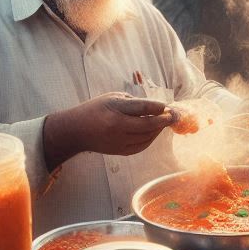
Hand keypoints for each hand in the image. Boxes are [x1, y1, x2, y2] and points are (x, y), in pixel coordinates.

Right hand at [44, 93, 172, 169]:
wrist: (76, 131)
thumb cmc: (96, 109)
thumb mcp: (113, 98)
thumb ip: (134, 102)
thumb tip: (157, 107)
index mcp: (114, 108)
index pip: (142, 108)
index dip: (158, 107)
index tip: (168, 106)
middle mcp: (117, 126)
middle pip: (147, 125)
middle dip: (163, 120)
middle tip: (173, 116)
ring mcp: (118, 141)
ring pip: (147, 137)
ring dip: (158, 130)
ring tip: (164, 122)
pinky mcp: (119, 151)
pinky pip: (141, 146)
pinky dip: (151, 139)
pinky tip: (155, 131)